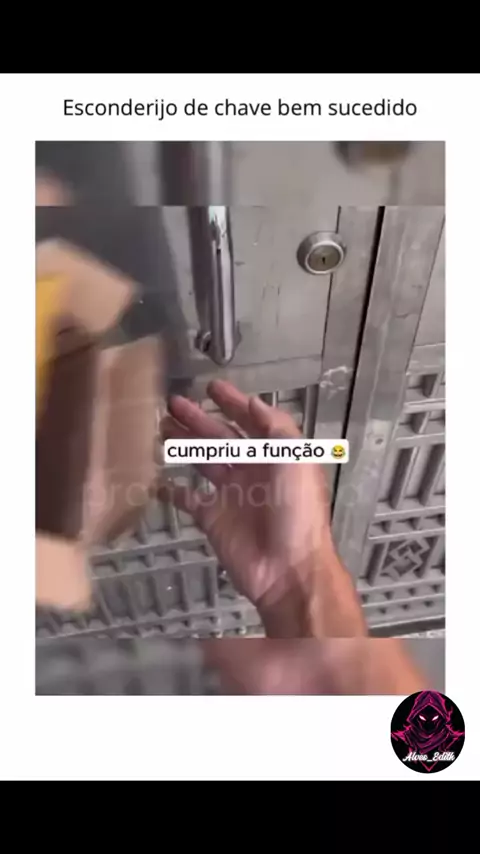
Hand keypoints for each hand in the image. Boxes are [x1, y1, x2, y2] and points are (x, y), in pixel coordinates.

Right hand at [161, 380, 363, 636]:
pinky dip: (173, 490)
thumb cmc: (296, 512)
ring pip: (203, 462)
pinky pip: (189, 499)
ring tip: (162, 428)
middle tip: (174, 403)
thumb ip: (275, 428)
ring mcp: (231, 495)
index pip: (250, 421)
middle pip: (221, 438)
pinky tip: (157, 478)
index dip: (233, 402)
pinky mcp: (212, 518)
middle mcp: (252, 471)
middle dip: (199, 419)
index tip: (212, 387)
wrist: (288, 568)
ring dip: (185, 444)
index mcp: (274, 456)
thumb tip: (253, 402)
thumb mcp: (295, 460)